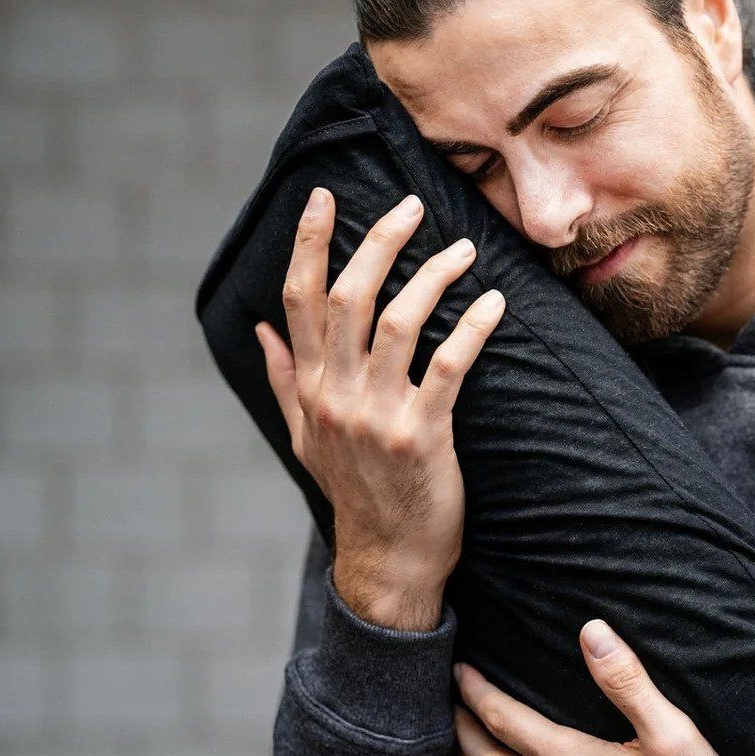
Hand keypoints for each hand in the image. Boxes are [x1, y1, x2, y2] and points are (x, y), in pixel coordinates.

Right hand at [256, 185, 504, 630]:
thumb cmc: (354, 492)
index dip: (309, 243)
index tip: (324, 196)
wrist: (389, 559)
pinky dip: (471, 327)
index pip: (300, 299)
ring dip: (432, 275)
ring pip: (398, 320)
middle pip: (348, 296)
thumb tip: (261, 328)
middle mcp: (335, 394)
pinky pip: (448, 366)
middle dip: (378, 241)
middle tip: (411, 206)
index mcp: (310, 387)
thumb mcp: (304, 436)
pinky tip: (492, 302)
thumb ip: (285, 377)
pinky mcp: (421, 435)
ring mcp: (376, 415)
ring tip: (462, 248)